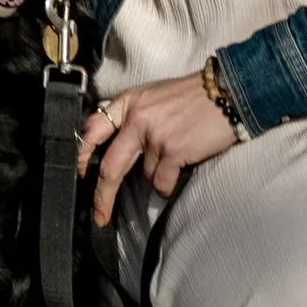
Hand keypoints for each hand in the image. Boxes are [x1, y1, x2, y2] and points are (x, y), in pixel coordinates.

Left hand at [77, 75, 241, 225]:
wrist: (227, 91)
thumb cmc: (193, 96)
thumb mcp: (154, 96)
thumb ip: (133, 116)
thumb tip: (117, 145)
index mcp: (128, 102)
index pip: (93, 129)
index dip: (81, 154)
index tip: (78, 173)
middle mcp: (136, 119)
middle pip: (109, 166)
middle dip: (102, 196)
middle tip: (99, 215)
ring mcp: (153, 136)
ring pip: (145, 175)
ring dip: (158, 173)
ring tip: (178, 151)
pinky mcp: (172, 151)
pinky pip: (161, 182)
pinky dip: (168, 183)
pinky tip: (181, 167)